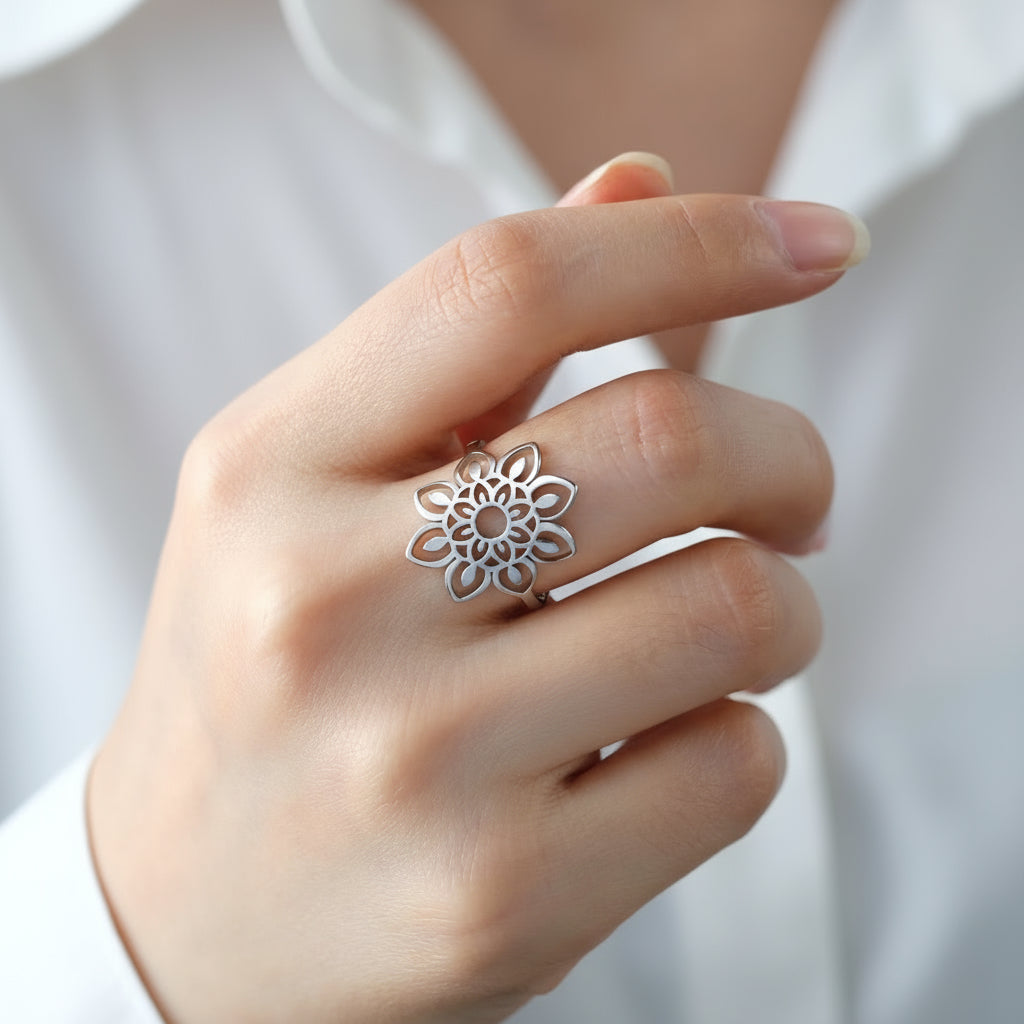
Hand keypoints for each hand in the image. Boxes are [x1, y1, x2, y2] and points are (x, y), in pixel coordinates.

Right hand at [88, 155, 860, 1022]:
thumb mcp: (317, 488)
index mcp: (269, 469)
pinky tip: (670, 740)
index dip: (693, 242)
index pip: (505, 286)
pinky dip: (744, 729)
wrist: (184, 914)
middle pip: (665, 444)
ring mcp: (414, 763)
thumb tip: (645, 181)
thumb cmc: (268, 674)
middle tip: (790, 495)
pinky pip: (736, 762)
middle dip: (786, 456)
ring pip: (733, 608)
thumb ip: (480, 337)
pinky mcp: (505, 896)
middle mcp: (325, 606)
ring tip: (731, 621)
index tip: (815, 246)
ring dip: (782, 601)